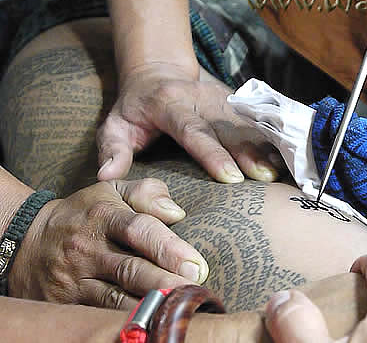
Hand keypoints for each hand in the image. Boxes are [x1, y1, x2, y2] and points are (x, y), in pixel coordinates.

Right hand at [8, 178, 208, 309]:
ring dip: (149, 304)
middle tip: (193, 290)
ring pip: (116, 297)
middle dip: (165, 282)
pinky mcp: (65, 302)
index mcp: (105, 216)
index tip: (196, 264)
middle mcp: (89, 248)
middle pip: (131, 269)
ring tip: (177, 309)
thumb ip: (147, 193)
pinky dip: (125, 317)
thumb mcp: (112, 191)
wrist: (26, 239)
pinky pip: (99, 313)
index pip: (139, 230)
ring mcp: (74, 278)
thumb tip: (176, 211)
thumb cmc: (85, 213)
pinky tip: (149, 320)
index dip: (168, 248)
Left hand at [96, 63, 280, 182]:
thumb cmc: (136, 107)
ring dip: (269, 145)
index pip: (194, 131)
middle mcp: (202, 100)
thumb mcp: (115, 124)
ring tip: (285, 170)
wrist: (161, 72)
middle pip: (229, 127)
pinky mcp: (238, 102)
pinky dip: (277, 137)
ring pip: (250, 123)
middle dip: (250, 152)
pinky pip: (260, 121)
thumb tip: (106, 177)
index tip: (230, 177)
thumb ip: (112, 149)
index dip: (213, 153)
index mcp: (171, 105)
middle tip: (266, 177)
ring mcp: (224, 99)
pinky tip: (293, 156)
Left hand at [311, 96, 366, 236]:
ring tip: (326, 108)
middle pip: (344, 180)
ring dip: (329, 137)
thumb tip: (347, 134)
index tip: (334, 122)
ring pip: (341, 167)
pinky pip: (351, 153)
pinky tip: (332, 113)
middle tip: (324, 111)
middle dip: (330, 146)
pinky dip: (340, 134)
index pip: (362, 186)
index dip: (345, 155)